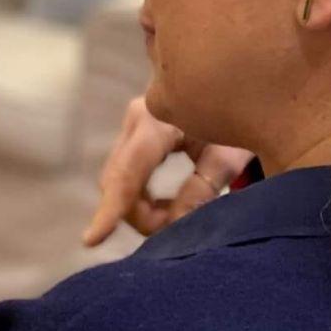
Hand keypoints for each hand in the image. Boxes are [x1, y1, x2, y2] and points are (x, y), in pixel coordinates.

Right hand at [81, 95, 254, 245]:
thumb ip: (200, 192)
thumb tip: (174, 226)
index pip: (128, 171)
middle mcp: (136, 118)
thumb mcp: (228, 157)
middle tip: (177, 231)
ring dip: (141, 208)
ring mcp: (131, 124)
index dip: (111, 208)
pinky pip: (125, 175)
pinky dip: (141, 197)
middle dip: (141, 215)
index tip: (91, 240)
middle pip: (118, 181)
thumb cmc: (239, 121)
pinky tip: (166, 205)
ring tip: (177, 215)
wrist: (236, 89)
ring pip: (118, 181)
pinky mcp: (133, 133)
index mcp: (158, 119)